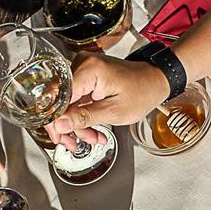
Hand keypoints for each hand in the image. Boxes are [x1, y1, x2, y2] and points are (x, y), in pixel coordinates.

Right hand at [46, 53, 169, 150]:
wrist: (155, 81)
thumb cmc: (142, 91)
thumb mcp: (114, 111)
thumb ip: (84, 118)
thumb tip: (59, 124)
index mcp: (89, 69)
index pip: (58, 97)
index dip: (55, 121)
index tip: (60, 137)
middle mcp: (82, 65)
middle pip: (60, 101)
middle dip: (68, 126)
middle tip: (73, 144)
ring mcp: (83, 70)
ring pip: (67, 104)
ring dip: (77, 124)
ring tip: (93, 137)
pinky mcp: (86, 77)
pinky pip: (75, 100)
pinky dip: (82, 115)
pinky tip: (92, 128)